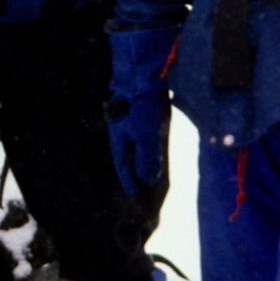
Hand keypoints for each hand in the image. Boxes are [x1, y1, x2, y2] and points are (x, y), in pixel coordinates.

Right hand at [107, 27, 178, 196]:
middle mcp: (124, 135)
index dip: (133, 188)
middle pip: (130, 163)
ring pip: (138, 151)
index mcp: (121, 142)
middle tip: (149, 197)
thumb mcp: (146, 135)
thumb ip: (147, 159)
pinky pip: (145, 139)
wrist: (142, 73)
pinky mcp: (143, 115)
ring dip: (144, 165)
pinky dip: (150, 150)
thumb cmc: (142, 105)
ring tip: (155, 180)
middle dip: (138, 180)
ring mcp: (132, 124)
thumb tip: (148, 180)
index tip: (140, 207)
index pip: (125, 171)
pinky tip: (158, 152)